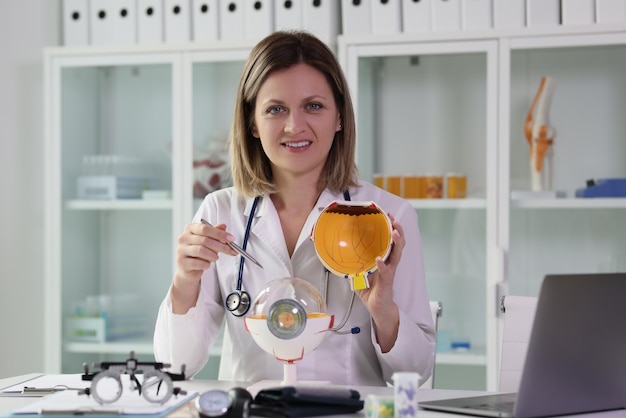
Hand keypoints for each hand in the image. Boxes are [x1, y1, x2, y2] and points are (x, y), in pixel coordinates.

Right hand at [171, 222, 236, 312]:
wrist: (188, 268)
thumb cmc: (199, 252)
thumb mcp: (208, 240)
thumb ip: (215, 233)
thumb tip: (223, 226)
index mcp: (190, 229)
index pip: (205, 228)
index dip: (219, 234)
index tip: (231, 239)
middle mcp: (183, 238)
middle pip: (204, 240)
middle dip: (221, 246)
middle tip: (231, 251)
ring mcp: (181, 250)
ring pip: (201, 251)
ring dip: (213, 255)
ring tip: (216, 258)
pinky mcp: (181, 262)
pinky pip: (197, 263)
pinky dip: (206, 264)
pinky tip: (207, 264)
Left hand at [356, 214, 403, 350]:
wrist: (379, 310)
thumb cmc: (372, 293)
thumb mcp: (358, 277)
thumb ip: (352, 267)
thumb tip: (337, 259)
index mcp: (384, 260)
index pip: (389, 241)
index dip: (390, 228)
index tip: (387, 216)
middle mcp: (389, 263)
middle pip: (397, 243)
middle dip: (397, 229)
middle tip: (393, 218)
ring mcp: (390, 272)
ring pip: (397, 254)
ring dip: (396, 242)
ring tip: (394, 231)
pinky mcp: (388, 282)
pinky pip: (387, 271)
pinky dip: (383, 264)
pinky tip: (379, 259)